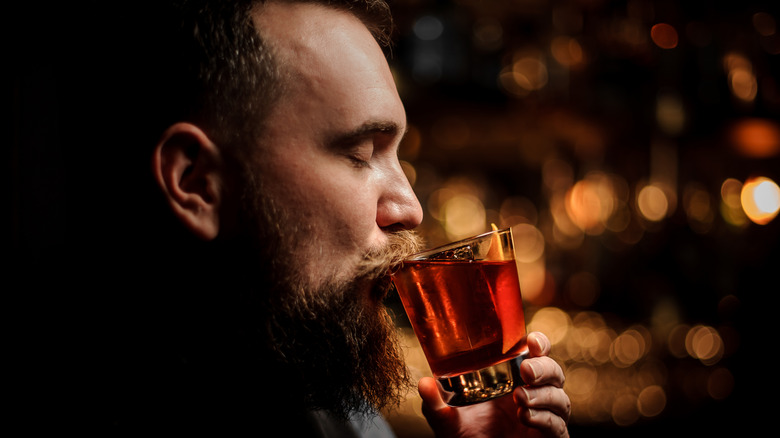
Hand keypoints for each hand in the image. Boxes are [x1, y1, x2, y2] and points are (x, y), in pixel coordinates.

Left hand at [418, 332, 569, 437]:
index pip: (536, 354)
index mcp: (513, 379)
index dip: (539, 344)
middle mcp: (533, 394)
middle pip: (554, 372)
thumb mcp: (447, 419)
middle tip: (525, 371)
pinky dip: (545, 419)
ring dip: (543, 395)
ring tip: (520, 398)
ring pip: (560, 398)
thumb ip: (436, 403)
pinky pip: (559, 426)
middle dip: (544, 367)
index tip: (530, 341)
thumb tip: (424, 383)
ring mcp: (544, 416)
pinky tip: (526, 416)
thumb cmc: (467, 437)